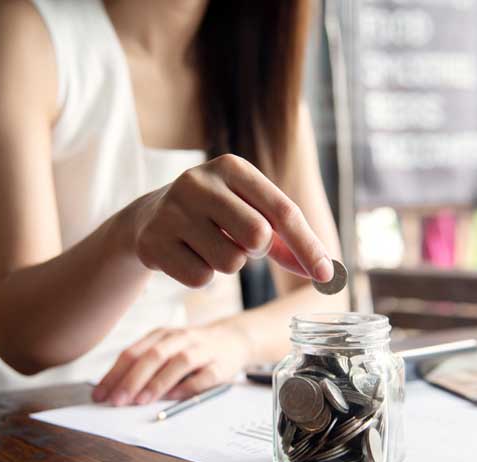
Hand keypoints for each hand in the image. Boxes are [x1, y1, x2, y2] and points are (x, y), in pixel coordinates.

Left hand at [92, 326, 249, 404]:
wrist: (233, 339)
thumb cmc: (191, 349)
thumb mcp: (166, 349)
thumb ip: (143, 365)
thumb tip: (114, 390)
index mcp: (161, 335)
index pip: (133, 353)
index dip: (114, 374)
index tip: (99, 395)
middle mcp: (180, 338)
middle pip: (153, 356)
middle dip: (132, 379)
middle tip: (116, 401)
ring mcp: (202, 350)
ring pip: (178, 363)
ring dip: (157, 382)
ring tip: (140, 401)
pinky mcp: (220, 365)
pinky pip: (203, 377)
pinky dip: (188, 387)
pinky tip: (174, 398)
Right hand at [126, 154, 333, 287]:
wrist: (149, 218)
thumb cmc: (215, 216)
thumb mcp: (248, 211)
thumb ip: (286, 239)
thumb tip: (326, 272)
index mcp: (231, 167)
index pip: (284, 211)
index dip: (308, 247)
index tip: (327, 276)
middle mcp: (199, 182)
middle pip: (258, 236)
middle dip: (257, 250)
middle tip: (241, 243)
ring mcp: (172, 211)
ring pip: (230, 263)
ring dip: (228, 265)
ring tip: (210, 246)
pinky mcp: (153, 242)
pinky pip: (201, 279)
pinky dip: (203, 276)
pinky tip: (188, 256)